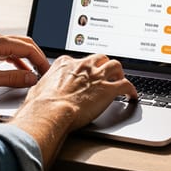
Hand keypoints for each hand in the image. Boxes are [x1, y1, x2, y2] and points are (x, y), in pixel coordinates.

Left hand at [0, 32, 50, 93]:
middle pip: (24, 44)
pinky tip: (17, 70)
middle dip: (36, 57)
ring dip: (26, 59)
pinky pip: (5, 51)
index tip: (46, 71)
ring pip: (14, 47)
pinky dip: (15, 60)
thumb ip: (13, 78)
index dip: (40, 60)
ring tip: (33, 72)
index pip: (27, 48)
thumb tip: (31, 78)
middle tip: (44, 71)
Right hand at [12, 54, 136, 167]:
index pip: (79, 60)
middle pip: (100, 58)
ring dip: (119, 73)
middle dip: (103, 65)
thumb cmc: (41, 105)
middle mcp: (83, 66)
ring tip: (120, 79)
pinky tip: (132, 95)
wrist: (50, 112)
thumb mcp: (38, 89)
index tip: (85, 73)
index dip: (84, 67)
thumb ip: (44, 86)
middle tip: (105, 73)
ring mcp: (97, 76)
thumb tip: (40, 92)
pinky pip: (126, 85)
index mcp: (65, 63)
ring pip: (115, 65)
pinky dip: (131, 89)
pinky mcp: (108, 89)